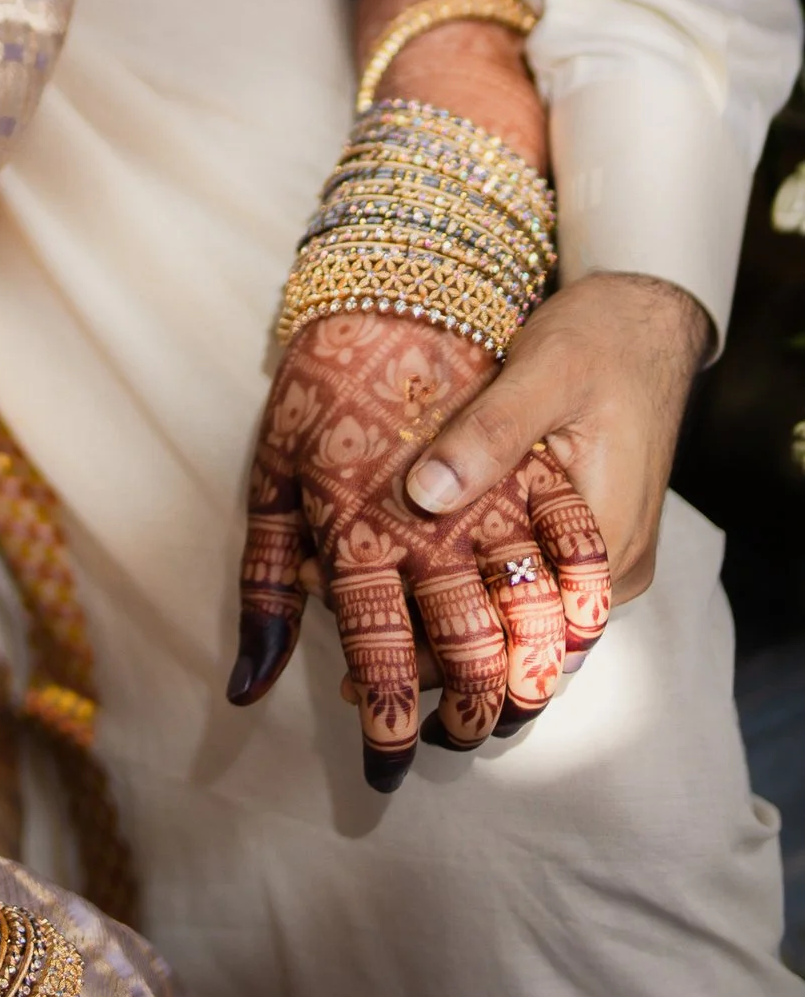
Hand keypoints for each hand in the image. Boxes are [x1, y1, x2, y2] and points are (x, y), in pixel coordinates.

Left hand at [230, 307, 612, 788]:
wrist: (646, 323)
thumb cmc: (599, 342)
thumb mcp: (543, 373)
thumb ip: (488, 436)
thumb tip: (422, 497)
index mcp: (604, 546)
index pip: (523, 638)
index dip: (448, 662)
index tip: (376, 671)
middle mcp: (607, 574)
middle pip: (516, 644)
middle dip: (438, 661)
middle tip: (349, 674)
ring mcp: (595, 562)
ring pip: (517, 622)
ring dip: (448, 633)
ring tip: (362, 640)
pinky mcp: (578, 542)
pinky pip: (521, 586)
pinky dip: (468, 596)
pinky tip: (407, 589)